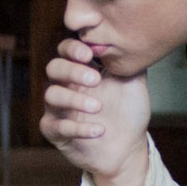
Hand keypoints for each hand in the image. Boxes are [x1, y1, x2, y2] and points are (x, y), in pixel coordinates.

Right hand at [41, 38, 151, 185]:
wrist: (129, 148)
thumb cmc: (129, 113)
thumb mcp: (135, 84)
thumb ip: (129, 62)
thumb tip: (133, 37)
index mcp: (82, 70)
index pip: (66, 50)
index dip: (72, 49)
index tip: (90, 55)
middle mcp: (66, 86)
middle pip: (54, 68)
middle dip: (72, 71)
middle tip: (96, 80)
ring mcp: (59, 109)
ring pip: (51, 96)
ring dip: (74, 100)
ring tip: (98, 108)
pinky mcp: (56, 132)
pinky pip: (57, 126)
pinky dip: (78, 128)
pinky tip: (99, 130)